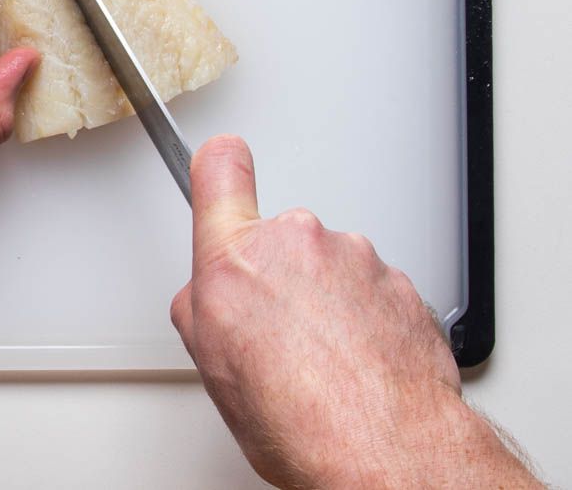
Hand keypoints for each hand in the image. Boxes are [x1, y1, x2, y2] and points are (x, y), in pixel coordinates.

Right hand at [171, 135, 538, 488]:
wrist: (381, 446)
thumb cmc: (298, 415)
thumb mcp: (209, 362)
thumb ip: (205, 305)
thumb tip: (215, 301)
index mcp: (237, 256)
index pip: (220, 172)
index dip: (218, 166)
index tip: (219, 162)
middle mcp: (298, 241)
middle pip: (281, 240)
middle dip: (281, 277)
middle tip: (281, 334)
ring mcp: (356, 259)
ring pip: (332, 269)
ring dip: (329, 302)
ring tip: (327, 362)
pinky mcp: (402, 285)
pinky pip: (374, 294)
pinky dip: (367, 323)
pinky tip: (360, 365)